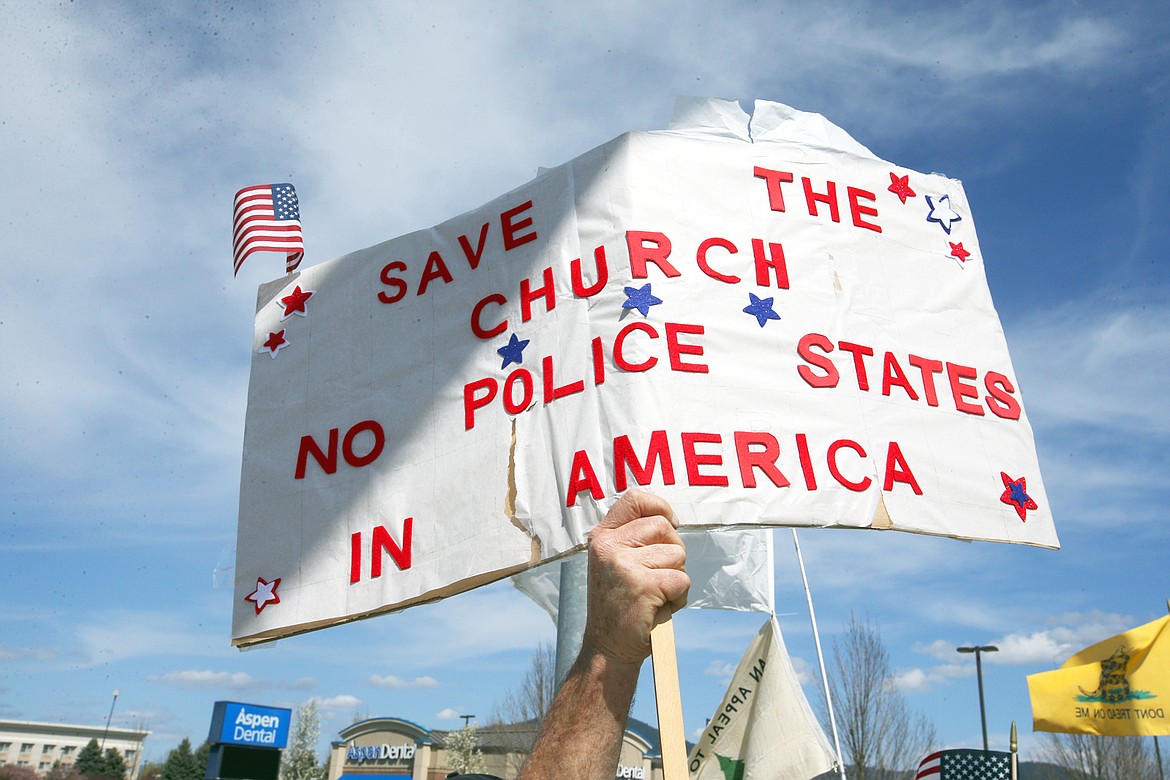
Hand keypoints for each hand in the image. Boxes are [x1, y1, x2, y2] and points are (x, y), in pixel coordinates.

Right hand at [582, 491, 688, 665]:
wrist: (607, 648)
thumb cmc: (621, 604)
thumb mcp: (616, 562)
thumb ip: (634, 538)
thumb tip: (669, 520)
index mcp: (602, 537)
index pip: (635, 499)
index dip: (659, 508)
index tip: (669, 525)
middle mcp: (608, 546)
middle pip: (663, 527)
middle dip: (673, 551)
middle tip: (659, 576)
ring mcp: (622, 564)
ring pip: (677, 554)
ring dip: (676, 577)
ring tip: (656, 595)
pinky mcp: (641, 585)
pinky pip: (681, 580)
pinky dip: (679, 597)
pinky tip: (659, 608)